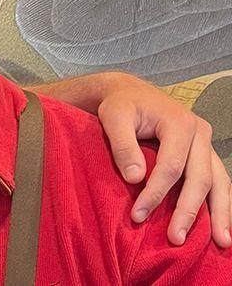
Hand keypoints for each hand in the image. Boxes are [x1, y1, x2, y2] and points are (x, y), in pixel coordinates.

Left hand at [96, 73, 230, 247]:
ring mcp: (206, 144)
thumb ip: (123, 145)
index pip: (172, 167)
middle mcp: (200, 133)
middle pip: (200, 178)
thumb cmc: (120, 105)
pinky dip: (221, 203)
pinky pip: (218, 181)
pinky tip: (222, 226)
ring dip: (220, 213)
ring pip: (220, 182)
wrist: (130, 92)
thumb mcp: (113, 117)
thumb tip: (135, 178)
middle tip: (175, 238)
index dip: (156, 193)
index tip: (138, 215)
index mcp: (180, 123)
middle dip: (188, 211)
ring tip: (221, 243)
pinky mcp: (204, 153)